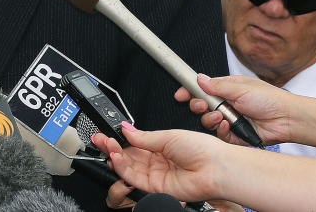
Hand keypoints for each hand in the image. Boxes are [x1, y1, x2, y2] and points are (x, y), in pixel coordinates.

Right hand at [93, 125, 226, 202]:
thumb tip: (125, 129)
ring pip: (128, 167)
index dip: (119, 138)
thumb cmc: (202, 149)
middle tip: (100, 138)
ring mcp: (155, 175)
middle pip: (128, 155)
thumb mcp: (168, 136)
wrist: (216, 167)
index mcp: (160, 146)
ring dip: (115, 155)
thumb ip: (143, 136)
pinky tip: (116, 157)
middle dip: (112, 146)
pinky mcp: (155, 187)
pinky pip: (134, 178)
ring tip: (107, 145)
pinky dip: (123, 168)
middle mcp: (157, 161)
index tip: (107, 132)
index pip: (133, 143)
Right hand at [174, 74, 292, 145]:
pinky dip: (220, 130)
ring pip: (208, 121)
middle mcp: (226, 104)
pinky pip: (219, 135)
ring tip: (219, 116)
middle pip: (201, 106)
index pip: (202, 89)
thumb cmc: (269, 99)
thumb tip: (199, 79)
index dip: (190, 91)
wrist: (287, 118)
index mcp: (226, 89)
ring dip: (210, 118)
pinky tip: (226, 125)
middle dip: (198, 105)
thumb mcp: (241, 88)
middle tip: (202, 105)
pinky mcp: (235, 135)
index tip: (180, 94)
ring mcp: (230, 120)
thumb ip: (217, 86)